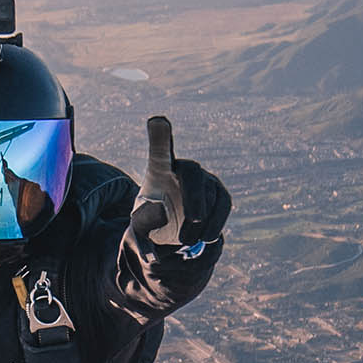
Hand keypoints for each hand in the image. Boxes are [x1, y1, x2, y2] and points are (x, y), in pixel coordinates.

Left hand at [133, 116, 229, 247]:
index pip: (160, 151)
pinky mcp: (219, 194)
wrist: (170, 231)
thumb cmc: (150, 221)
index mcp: (159, 170)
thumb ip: (146, 222)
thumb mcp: (139, 224)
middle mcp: (185, 168)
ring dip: (201, 221)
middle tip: (192, 222)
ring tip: (186, 241)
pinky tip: (205, 238)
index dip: (160, 137)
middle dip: (194, 199)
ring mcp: (205, 179)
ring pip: (209, 195)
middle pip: (192, 175)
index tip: (157, 121)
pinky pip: (222, 205)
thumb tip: (165, 218)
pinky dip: (214, 224)